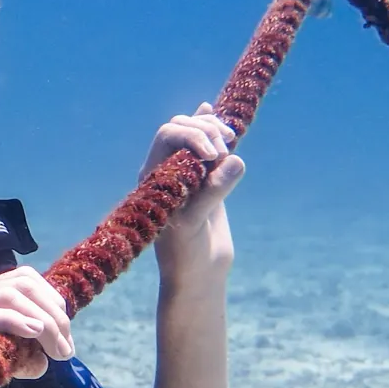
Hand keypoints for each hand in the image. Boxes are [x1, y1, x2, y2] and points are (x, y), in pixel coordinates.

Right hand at [0, 267, 72, 387]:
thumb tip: (44, 361)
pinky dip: (17, 320)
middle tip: (66, 348)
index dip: (52, 300)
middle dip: (55, 311)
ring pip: (12, 294)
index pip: (24, 278)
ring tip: (57, 350)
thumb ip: (14, 358)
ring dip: (44, 321)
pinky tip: (34, 335)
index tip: (65, 334)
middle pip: (24, 281)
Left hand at [141, 102, 243, 285]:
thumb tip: (234, 160)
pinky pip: (209, 149)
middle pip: (182, 128)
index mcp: (154, 176)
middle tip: (222, 154)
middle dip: (205, 130)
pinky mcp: (207, 181)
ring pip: (197, 134)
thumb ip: (212, 192)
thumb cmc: (186, 254)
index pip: (168, 135)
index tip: (212, 155)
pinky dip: (213, 131)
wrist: (199, 274)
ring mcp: (188, 174)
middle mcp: (167, 171)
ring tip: (229, 141)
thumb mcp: (194, 224)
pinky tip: (215, 113)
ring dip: (214, 129)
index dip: (191, 135)